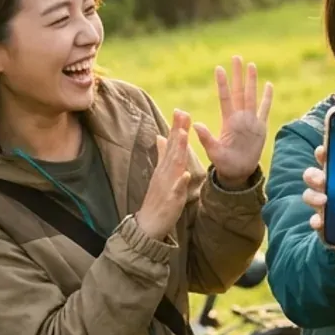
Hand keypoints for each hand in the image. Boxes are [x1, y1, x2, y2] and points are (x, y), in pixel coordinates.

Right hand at [136, 111, 199, 239]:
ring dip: (178, 150)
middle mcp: (164, 172)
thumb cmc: (157, 198)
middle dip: (178, 132)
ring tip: (183, 135)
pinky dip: (180, 182)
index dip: (176, 128)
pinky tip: (185, 174)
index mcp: (164, 166)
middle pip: (172, 149)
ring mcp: (167, 185)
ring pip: (173, 166)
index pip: (170, 143)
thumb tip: (161, 137)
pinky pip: (176, 190)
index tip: (181, 111)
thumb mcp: (160, 173)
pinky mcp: (170, 200)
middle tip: (183, 114)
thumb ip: (162, 155)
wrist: (148, 224)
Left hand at [194, 57, 273, 187]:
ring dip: (252, 81)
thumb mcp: (213, 151)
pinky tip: (268, 85)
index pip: (225, 97)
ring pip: (252, 96)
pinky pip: (265, 109)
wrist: (238, 171)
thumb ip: (206, 138)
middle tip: (236, 57)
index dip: (223, 83)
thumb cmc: (224, 163)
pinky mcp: (260, 127)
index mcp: (228, 121)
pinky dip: (267, 98)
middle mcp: (239, 117)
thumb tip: (195, 124)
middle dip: (238, 74)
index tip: (219, 68)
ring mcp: (251, 120)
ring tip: (251, 65)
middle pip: (239, 91)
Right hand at [302, 144, 334, 264]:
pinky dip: (316, 220)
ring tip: (324, 201)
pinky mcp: (322, 223)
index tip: (323, 149)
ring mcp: (323, 205)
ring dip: (314, 196)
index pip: (330, 159)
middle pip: (314, 175)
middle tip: (322, 178)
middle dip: (314, 174)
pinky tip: (320, 222)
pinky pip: (314, 220)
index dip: (324, 152)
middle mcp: (329, 188)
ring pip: (310, 195)